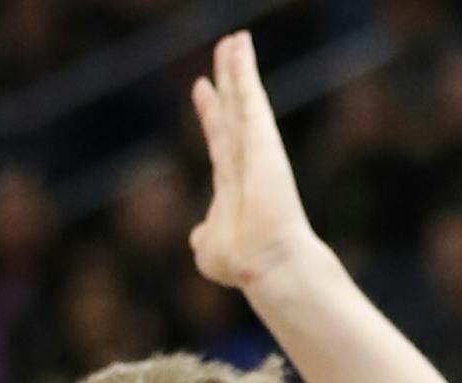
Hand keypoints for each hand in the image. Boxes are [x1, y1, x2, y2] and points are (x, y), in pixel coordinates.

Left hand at [190, 30, 318, 294]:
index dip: (210, 113)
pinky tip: (239, 47)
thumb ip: (203, 239)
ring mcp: (255, 149)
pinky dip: (244, 73)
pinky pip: (251, 98)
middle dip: (228, 81)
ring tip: (233, 39)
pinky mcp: (264, 140)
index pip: (219, 139)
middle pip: (232, 111)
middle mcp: (244, 161)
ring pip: (243, 98)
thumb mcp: (209, 252)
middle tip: (224, 48)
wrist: (266, 264)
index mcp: (230, 184)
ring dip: (239, 67)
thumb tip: (196, 236)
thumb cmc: (241, 264)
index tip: (201, 88)